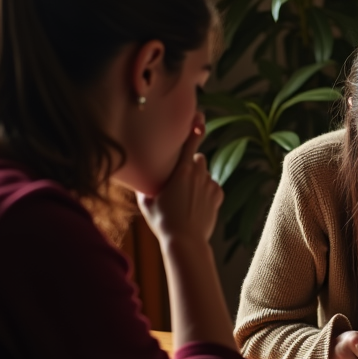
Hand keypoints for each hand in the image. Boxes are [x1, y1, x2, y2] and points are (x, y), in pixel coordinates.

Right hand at [137, 113, 220, 245]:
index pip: (190, 144)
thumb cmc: (163, 221)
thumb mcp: (147, 202)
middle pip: (199, 159)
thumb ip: (145, 187)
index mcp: (181, 171)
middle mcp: (199, 174)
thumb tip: (139, 180)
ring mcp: (210, 185)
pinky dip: (208, 191)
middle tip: (182, 180)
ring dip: (200, 179)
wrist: (185, 240)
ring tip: (189, 197)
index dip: (195, 130)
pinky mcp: (218, 196)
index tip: (199, 118)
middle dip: (192, 164)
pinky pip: (214, 186)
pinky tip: (198, 204)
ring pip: (206, 174)